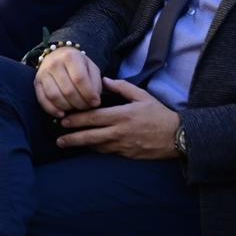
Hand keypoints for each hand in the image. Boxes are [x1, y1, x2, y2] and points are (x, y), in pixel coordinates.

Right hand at [34, 46, 101, 117]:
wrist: (58, 56)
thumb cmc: (78, 65)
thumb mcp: (91, 68)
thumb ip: (95, 83)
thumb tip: (94, 101)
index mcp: (70, 57)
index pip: (79, 79)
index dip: (89, 94)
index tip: (96, 102)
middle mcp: (54, 63)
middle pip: (67, 90)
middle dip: (80, 103)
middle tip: (86, 107)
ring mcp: (43, 73)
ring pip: (55, 96)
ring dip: (68, 107)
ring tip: (76, 108)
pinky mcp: (36, 83)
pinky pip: (42, 100)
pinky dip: (52, 110)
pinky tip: (62, 114)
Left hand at [55, 78, 180, 159]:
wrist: (177, 137)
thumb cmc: (159, 114)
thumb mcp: (142, 96)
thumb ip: (122, 87)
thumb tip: (104, 80)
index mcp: (122, 115)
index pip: (94, 117)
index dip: (77, 119)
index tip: (63, 119)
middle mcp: (120, 132)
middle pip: (90, 136)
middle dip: (72, 137)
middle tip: (58, 138)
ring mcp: (123, 146)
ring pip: (96, 146)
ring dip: (81, 145)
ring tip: (66, 143)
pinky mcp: (127, 155)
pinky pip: (107, 152)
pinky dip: (95, 149)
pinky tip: (87, 148)